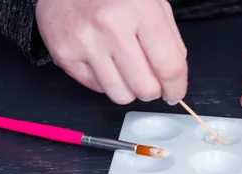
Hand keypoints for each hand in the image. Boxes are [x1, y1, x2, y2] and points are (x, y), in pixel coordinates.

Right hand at [36, 0, 187, 104]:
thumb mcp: (150, 0)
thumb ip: (169, 37)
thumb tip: (175, 76)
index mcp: (140, 9)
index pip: (169, 66)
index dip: (177, 87)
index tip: (175, 92)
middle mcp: (111, 26)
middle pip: (145, 88)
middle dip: (153, 90)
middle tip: (150, 79)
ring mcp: (85, 42)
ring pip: (120, 95)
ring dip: (129, 89)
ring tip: (125, 69)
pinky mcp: (65, 55)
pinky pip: (97, 88)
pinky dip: (105, 81)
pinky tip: (104, 61)